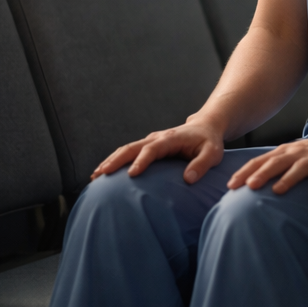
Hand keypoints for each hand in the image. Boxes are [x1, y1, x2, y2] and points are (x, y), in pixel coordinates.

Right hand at [91, 117, 224, 183]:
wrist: (205, 127)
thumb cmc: (209, 142)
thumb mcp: (212, 153)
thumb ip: (201, 165)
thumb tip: (188, 179)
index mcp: (171, 139)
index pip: (152, 149)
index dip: (141, 161)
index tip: (132, 175)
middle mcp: (157, 138)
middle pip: (132, 147)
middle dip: (115, 160)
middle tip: (100, 175)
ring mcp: (150, 141)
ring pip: (126, 149)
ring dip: (111, 161)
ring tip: (95, 176)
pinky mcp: (148, 146)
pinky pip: (129, 152)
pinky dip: (115, 161)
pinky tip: (104, 173)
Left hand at [227, 131, 307, 205]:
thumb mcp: (295, 156)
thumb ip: (276, 167)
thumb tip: (250, 185)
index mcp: (287, 152)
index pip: (261, 161)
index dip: (245, 171)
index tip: (230, 185)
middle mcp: (300, 153)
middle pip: (278, 162)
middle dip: (262, 173)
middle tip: (248, 186)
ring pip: (301, 167)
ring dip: (289, 178)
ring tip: (277, 191)